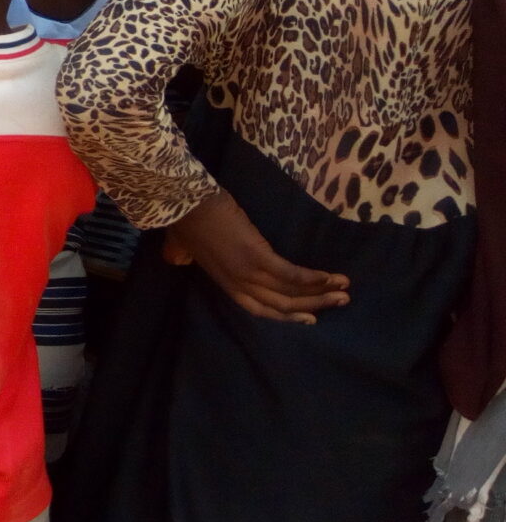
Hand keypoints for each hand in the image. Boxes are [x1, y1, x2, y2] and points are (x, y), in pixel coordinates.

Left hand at [161, 191, 347, 322]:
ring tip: (345, 290)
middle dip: (313, 306)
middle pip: (281, 305)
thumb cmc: (184, 220)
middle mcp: (238, 284)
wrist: (183, 202)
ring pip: (290, 292)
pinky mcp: (256, 256)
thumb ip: (182, 257)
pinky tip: (331, 277)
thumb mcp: (180, 246)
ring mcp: (247, 272)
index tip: (310, 319)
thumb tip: (177, 259)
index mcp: (224, 283)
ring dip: (321, 293)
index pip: (259, 309)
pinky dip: (312, 277)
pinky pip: (290, 273)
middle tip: (340, 302)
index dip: (286, 316)